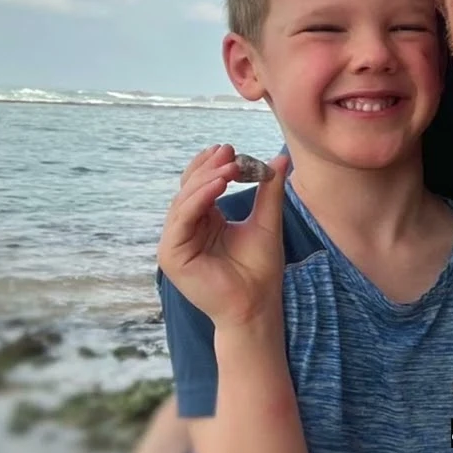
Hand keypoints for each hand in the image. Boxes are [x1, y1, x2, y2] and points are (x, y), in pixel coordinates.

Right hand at [158, 144, 290, 329]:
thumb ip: (269, 190)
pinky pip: (181, 221)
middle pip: (189, 189)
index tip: (232, 149)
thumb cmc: (260, 269)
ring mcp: (176, 242)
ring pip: (184, 201)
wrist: (257, 303)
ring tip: (229, 167)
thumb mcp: (266, 221)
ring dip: (205, 180)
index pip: (201, 184)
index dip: (213, 165)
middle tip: (230, 152)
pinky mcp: (171, 255)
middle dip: (209, 168)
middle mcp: (187, 229)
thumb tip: (281, 158)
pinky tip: (217, 186)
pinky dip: (198, 200)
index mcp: (204, 220)